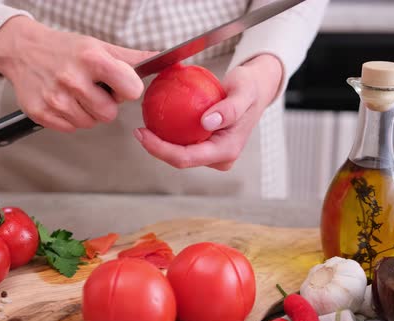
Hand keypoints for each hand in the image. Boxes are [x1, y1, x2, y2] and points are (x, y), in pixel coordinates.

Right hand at [0, 16, 155, 131]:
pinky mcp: (41, 113)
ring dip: (88, 112)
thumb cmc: (65, 49)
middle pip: (109, 113)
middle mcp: (71, 78)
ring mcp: (55, 98)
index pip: (131, 90)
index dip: (128, 89)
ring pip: (90, 123)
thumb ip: (132, 59)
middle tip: (93, 89)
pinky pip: (71, 128)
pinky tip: (65, 101)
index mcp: (91, 59)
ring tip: (77, 94)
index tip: (120, 84)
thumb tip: (164, 61)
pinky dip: (71, 118)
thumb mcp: (99, 47)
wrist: (24, 51)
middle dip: (105, 104)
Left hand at [133, 54, 282, 170]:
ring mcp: (213, 154)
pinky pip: (183, 143)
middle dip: (156, 149)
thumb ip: (230, 108)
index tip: (143, 134)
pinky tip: (154, 121)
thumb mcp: (244, 91)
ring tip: (143, 127)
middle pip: (180, 160)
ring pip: (180, 154)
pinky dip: (168, 134)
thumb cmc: (251, 87)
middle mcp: (219, 158)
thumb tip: (207, 122)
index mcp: (227, 151)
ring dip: (160, 143)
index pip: (187, 158)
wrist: (256, 89)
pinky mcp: (207, 146)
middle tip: (137, 130)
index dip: (161, 150)